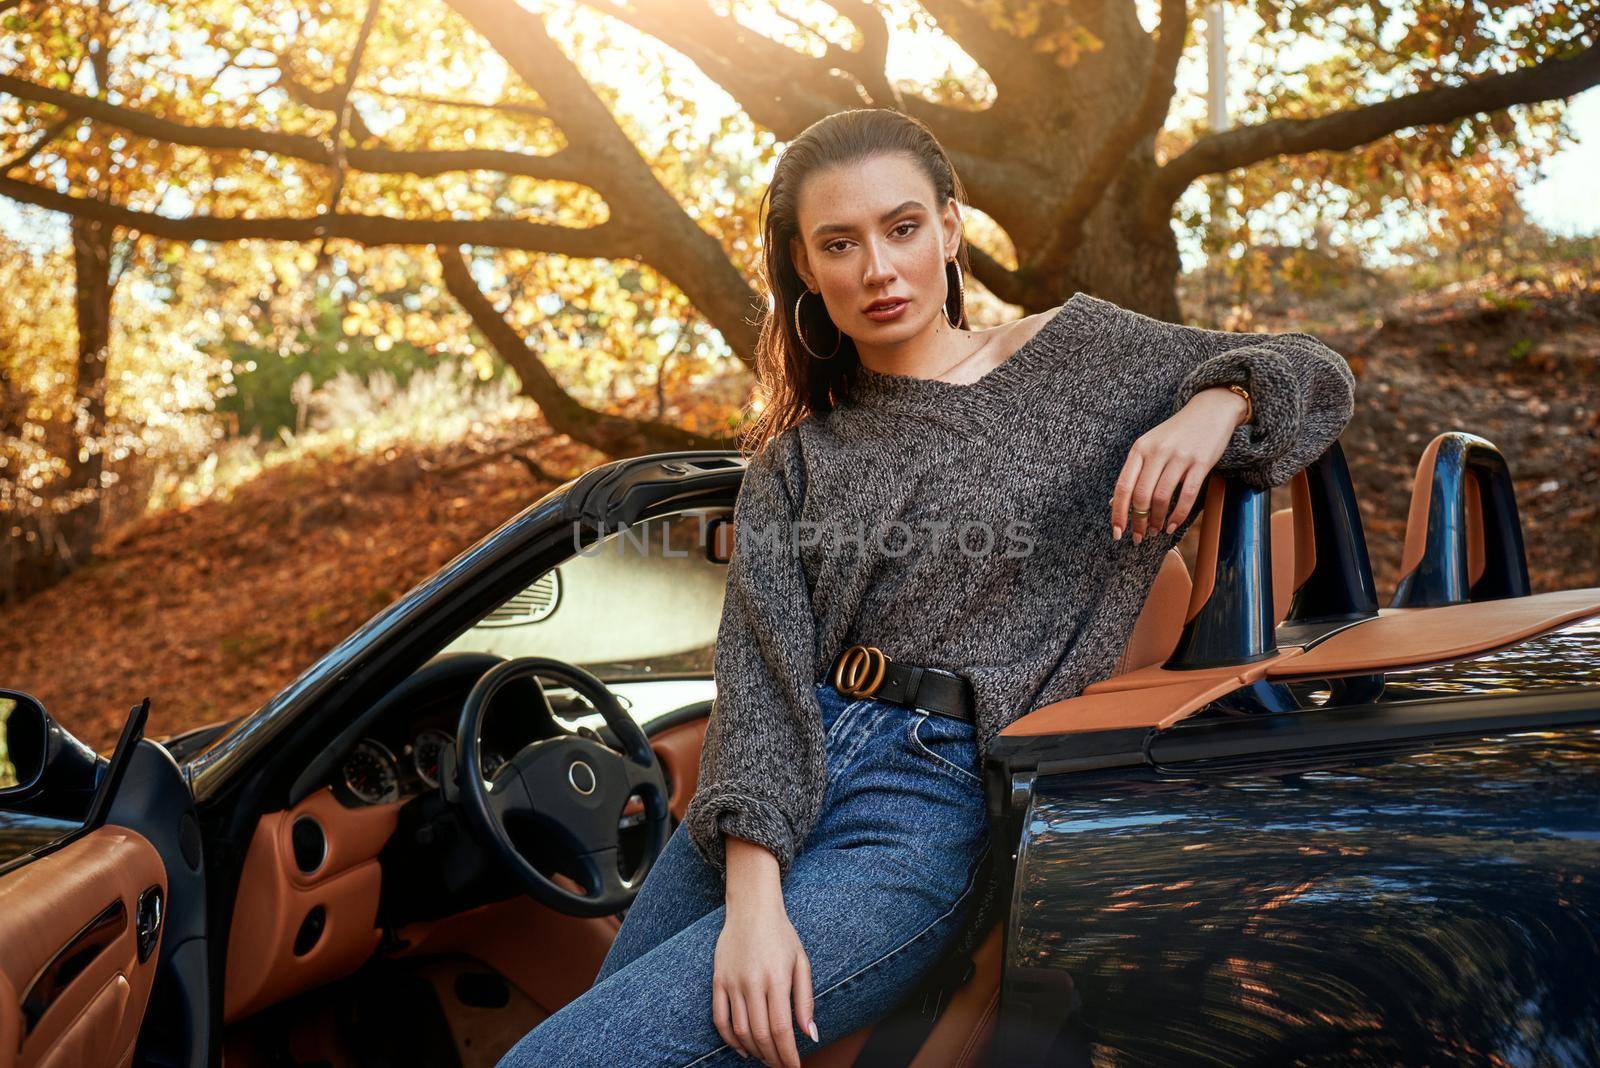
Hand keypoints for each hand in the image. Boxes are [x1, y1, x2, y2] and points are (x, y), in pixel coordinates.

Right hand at [714, 839, 816, 1066]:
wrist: (751, 908)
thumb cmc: (781, 935)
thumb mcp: (801, 963)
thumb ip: (805, 1001)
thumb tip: (810, 1035)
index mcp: (776, 978)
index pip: (781, 1028)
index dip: (787, 1054)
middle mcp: (752, 982)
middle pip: (760, 1034)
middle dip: (773, 1058)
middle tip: (781, 1066)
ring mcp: (732, 982)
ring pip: (740, 1031)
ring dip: (754, 1051)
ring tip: (766, 1058)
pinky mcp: (718, 981)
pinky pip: (720, 1019)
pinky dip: (730, 1039)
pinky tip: (743, 1048)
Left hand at [1109, 386, 1248, 542]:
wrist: (1210, 410)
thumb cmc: (1176, 433)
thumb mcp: (1150, 446)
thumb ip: (1134, 472)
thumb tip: (1114, 502)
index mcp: (1139, 448)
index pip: (1123, 486)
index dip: (1118, 512)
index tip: (1117, 532)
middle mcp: (1157, 452)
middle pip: (1141, 495)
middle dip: (1138, 521)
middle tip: (1139, 537)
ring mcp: (1179, 456)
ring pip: (1162, 497)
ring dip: (1156, 520)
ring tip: (1155, 531)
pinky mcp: (1201, 462)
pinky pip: (1186, 495)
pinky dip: (1178, 515)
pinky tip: (1172, 525)